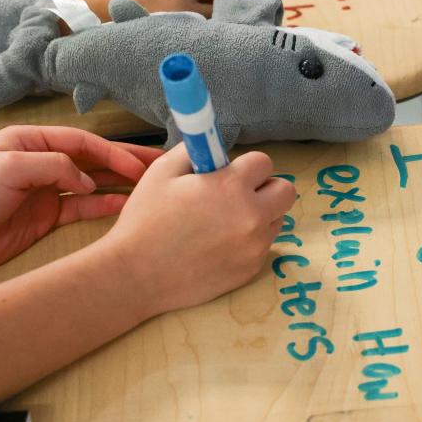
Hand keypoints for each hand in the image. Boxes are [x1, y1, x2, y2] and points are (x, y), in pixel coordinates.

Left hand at [0, 126, 161, 277]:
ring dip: (122, 183)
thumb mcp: (10, 167)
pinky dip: (106, 206)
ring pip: (94, 183)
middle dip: (127, 162)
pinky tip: (127, 206)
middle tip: (161, 166)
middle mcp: (43, 163)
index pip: (83, 143)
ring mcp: (47, 191)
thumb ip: (54, 166)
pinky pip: (84, 208)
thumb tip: (87, 180)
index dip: (113, 152)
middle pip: (94, 160)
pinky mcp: (47, 217)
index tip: (139, 165)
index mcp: (32, 142)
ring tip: (153, 185)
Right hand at [58, 0, 234, 20]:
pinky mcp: (171, 46)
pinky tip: (174, 27)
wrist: (85, 16)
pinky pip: (194, 37)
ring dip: (203, 16)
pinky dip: (190, 31)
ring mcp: (179, 32)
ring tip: (180, 11)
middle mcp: (184, 11)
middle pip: (221, 4)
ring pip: (210, 23)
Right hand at [102, 145, 295, 316]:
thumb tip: (214, 145)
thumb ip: (195, 150)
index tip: (229, 174)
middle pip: (285, 191)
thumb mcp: (162, 171)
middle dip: (265, 188)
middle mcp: (252, 215)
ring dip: (260, 215)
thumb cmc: (145, 220)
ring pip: (277, 219)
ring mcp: (255, 246)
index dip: (245, 166)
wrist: (136, 275)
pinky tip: (219, 245)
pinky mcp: (252, 269)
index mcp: (232, 186)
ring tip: (225, 222)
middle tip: (238, 195)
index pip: (264, 162)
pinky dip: (250, 242)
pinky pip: (263, 246)